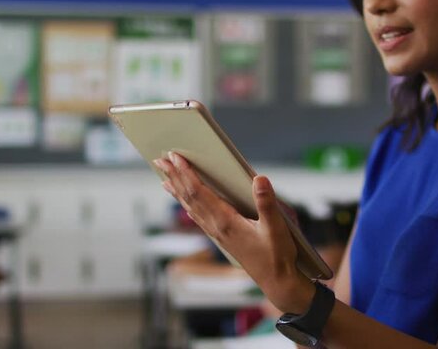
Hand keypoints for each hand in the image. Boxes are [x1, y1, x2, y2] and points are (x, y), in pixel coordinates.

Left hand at [154, 152, 314, 313]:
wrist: (276, 281)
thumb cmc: (277, 255)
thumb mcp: (276, 227)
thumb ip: (267, 202)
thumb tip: (259, 179)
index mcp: (225, 221)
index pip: (199, 192)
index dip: (186, 173)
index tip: (175, 157)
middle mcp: (216, 227)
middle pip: (189, 198)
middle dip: (175, 177)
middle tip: (160, 160)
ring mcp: (217, 234)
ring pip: (191, 208)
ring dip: (178, 191)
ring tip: (165, 179)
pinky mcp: (222, 238)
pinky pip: (199, 218)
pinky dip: (189, 206)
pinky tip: (187, 205)